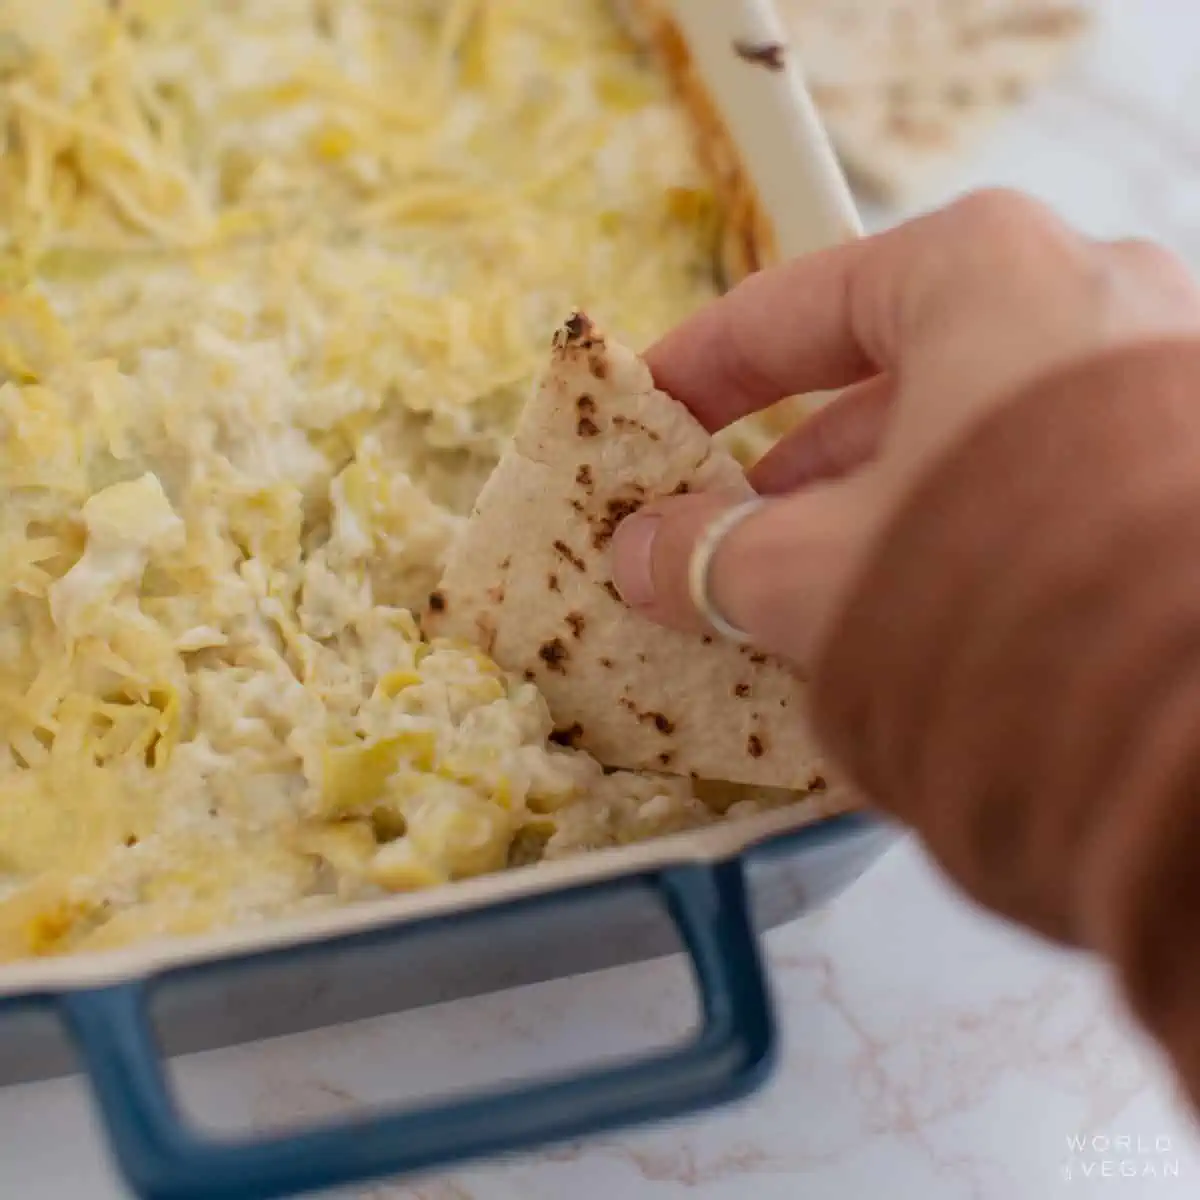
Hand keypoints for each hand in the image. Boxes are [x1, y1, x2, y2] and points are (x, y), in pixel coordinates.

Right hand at [612, 189, 1199, 668]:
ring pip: (963, 429)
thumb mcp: (815, 568)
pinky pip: (1033, 475)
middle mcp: (1087, 292)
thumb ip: (710, 552)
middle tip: (715, 527)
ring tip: (801, 587)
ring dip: (868, 504)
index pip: (792, 307)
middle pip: (884, 373)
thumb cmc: (999, 588)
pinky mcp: (1186, 459)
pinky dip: (955, 526)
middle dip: (789, 462)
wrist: (1199, 717)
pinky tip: (908, 602)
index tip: (646, 407)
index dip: (699, 367)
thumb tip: (641, 554)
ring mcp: (1155, 373)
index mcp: (982, 268)